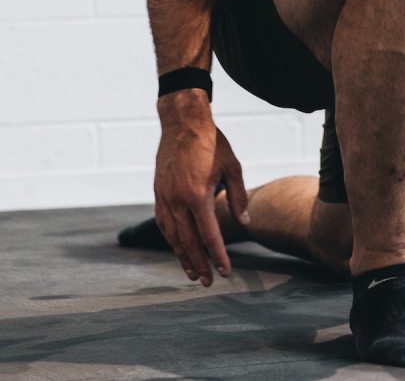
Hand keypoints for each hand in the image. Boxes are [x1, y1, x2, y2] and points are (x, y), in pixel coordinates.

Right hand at [154, 90, 248, 285]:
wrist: (183, 122)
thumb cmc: (212, 144)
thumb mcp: (233, 168)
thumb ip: (239, 198)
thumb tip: (246, 223)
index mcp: (198, 195)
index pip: (209, 235)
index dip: (218, 256)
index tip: (226, 272)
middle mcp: (177, 200)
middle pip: (188, 241)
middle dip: (200, 264)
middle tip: (210, 283)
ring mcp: (164, 197)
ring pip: (172, 236)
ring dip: (183, 256)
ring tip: (194, 273)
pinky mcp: (158, 193)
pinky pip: (164, 223)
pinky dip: (172, 240)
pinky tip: (179, 249)